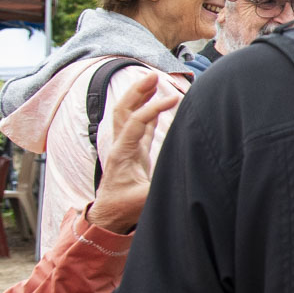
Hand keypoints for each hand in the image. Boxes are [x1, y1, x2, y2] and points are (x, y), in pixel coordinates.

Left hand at [85, 73, 177, 234]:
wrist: (108, 217)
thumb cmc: (123, 209)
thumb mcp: (143, 201)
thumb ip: (161, 188)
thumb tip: (185, 178)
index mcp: (122, 153)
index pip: (137, 122)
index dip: (154, 108)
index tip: (174, 98)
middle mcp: (120, 145)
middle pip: (123, 109)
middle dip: (137, 91)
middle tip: (152, 75)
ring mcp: (125, 147)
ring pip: (128, 114)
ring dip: (138, 96)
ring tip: (153, 80)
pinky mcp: (132, 152)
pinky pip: (138, 125)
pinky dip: (147, 110)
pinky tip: (156, 102)